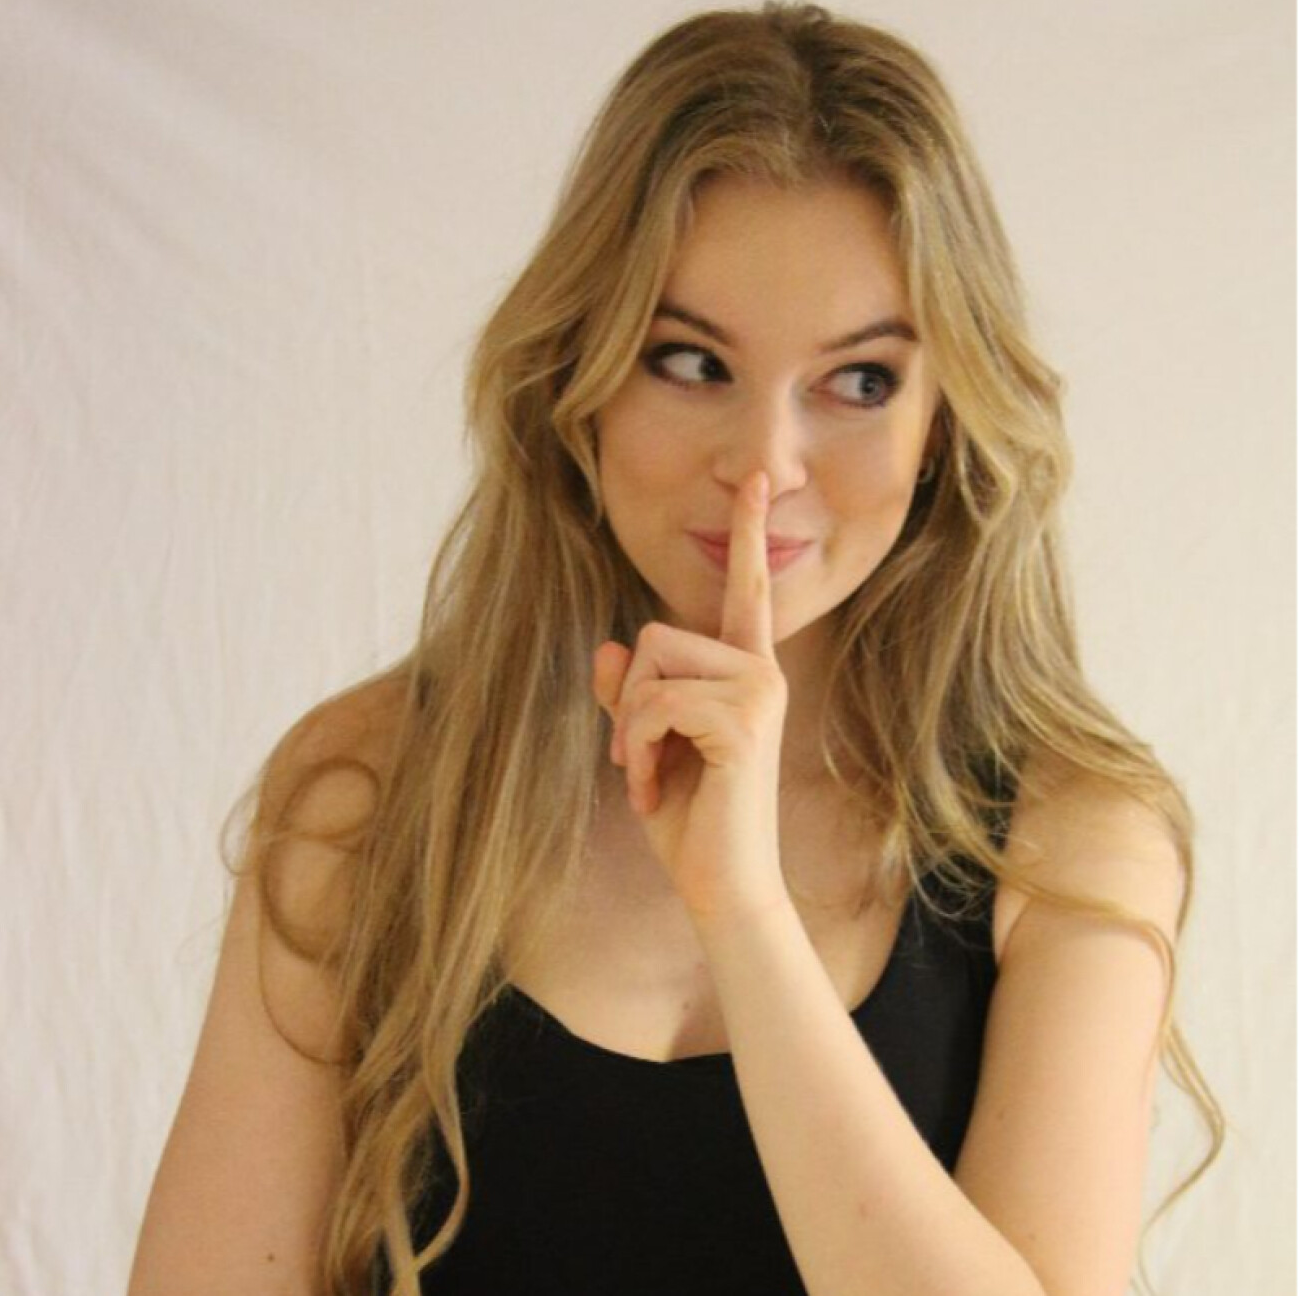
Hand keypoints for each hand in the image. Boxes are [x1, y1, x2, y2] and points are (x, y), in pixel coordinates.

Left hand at [592, 469, 789, 921]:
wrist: (722, 886)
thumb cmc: (690, 819)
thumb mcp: (645, 747)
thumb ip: (628, 696)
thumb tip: (608, 648)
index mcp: (745, 671)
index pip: (747, 590)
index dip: (749, 534)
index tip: (757, 481)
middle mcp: (760, 671)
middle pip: (657, 631)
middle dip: (629, 697)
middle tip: (637, 758)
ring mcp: (758, 692)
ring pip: (652, 663)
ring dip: (630, 727)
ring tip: (647, 778)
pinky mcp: (743, 721)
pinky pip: (655, 702)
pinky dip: (636, 748)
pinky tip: (653, 790)